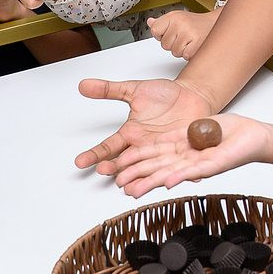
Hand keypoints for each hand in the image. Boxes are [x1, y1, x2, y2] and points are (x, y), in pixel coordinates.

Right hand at [74, 76, 217, 174]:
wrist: (192, 94)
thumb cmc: (164, 95)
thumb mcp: (134, 89)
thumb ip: (109, 89)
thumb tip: (83, 85)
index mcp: (131, 134)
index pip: (108, 147)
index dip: (94, 154)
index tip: (80, 161)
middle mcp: (143, 146)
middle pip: (125, 162)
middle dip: (115, 169)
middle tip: (104, 171)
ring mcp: (161, 151)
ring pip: (148, 169)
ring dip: (139, 179)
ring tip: (130, 188)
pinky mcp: (180, 153)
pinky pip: (177, 166)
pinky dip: (176, 174)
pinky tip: (171, 181)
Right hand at [112, 114, 269, 197]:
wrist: (253, 135)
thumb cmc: (227, 131)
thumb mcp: (197, 127)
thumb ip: (180, 135)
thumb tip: (161, 142)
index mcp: (181, 147)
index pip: (152, 155)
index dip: (134, 160)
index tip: (116, 166)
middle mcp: (187, 159)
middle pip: (157, 167)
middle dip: (137, 176)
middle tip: (119, 185)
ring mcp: (199, 164)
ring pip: (171, 173)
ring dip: (153, 181)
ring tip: (134, 190)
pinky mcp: (215, 165)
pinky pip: (196, 170)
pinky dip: (181, 175)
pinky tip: (167, 181)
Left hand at [149, 9, 216, 59]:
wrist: (214, 24)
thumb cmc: (196, 23)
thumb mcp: (177, 18)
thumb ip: (162, 22)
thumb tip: (150, 22)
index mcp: (173, 16)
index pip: (155, 30)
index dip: (162, 35)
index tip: (170, 33)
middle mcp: (180, 23)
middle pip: (164, 44)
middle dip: (173, 44)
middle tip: (183, 37)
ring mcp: (188, 33)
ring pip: (174, 52)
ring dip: (182, 50)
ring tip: (189, 41)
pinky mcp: (196, 44)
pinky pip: (185, 56)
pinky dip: (189, 54)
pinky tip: (194, 45)